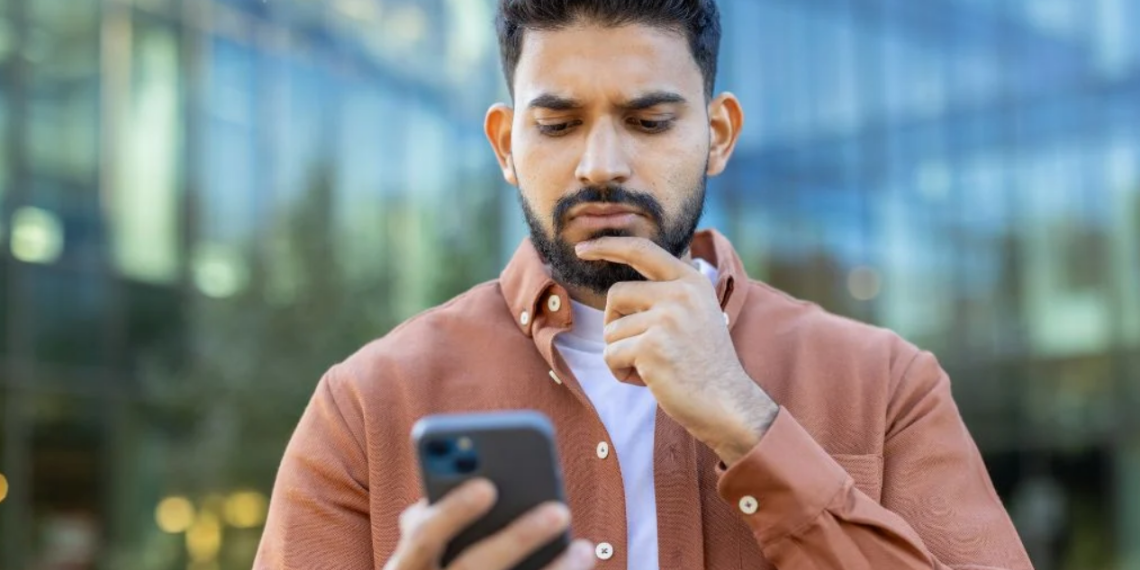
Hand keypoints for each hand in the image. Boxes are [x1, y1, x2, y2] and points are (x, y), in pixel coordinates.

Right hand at [384, 479, 595, 569]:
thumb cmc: (430, 569)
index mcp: (405, 567)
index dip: (451, 513)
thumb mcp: (418, 552)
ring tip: (584, 548)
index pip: (423, 537)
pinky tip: (577, 564)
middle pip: (474, 567)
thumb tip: (481, 482)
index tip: (488, 486)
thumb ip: (434, 522)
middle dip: (517, 539)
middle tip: (559, 511)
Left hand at [575, 236, 778, 465]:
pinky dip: (621, 372)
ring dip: (622, 354)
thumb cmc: (706, 366)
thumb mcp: (698, 314)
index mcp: (691, 282)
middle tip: (638, 348)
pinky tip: (648, 381)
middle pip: (616, 295)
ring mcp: (666, 319)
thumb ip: (670, 294)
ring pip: (611, 331)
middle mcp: (679, 294)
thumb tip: (627, 286)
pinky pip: (611, 356)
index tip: (582, 248)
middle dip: (615, 324)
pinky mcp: (651, 347)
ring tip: (653, 368)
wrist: (728, 404)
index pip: (642, 250)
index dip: (608, 246)